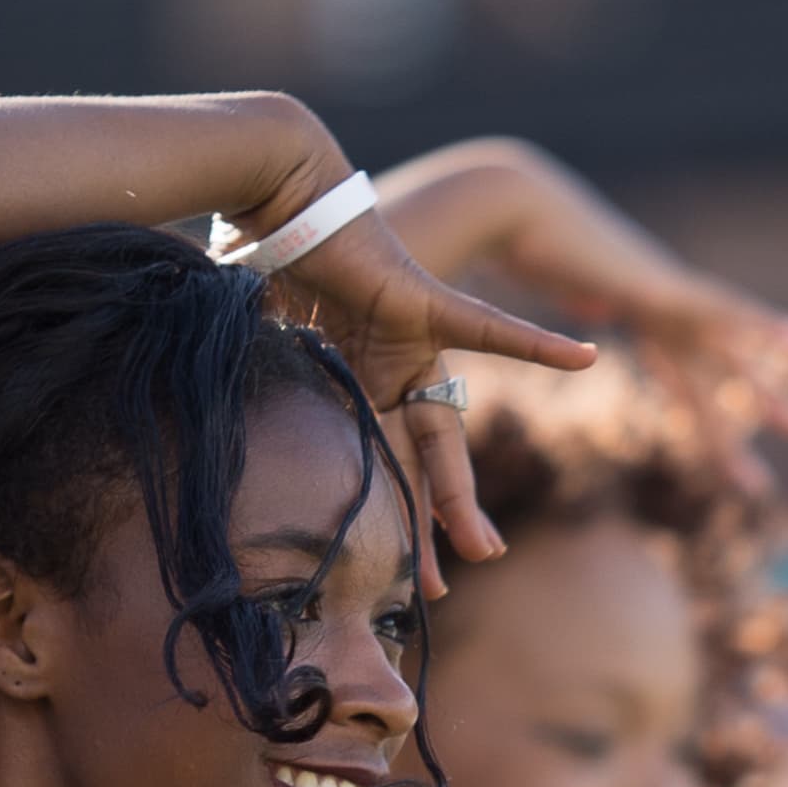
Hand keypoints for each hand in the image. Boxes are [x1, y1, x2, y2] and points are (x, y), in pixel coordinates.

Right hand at [276, 198, 608, 565]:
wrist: (279, 195)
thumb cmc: (265, 260)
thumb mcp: (257, 349)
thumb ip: (256, 395)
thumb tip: (201, 426)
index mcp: (357, 389)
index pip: (377, 463)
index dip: (384, 514)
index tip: (383, 569)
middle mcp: (391, 375)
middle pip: (414, 467)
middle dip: (425, 529)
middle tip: (438, 590)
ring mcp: (412, 345)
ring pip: (443, 434)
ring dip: (458, 495)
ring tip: (484, 552)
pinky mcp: (423, 304)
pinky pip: (484, 327)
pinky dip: (532, 343)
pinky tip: (586, 355)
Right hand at [378, 142, 787, 483]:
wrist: (501, 207)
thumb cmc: (500, 249)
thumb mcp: (538, 305)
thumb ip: (561, 318)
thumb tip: (578, 321)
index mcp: (630, 313)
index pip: (677, 375)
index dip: (705, 416)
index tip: (735, 460)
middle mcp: (654, 302)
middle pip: (712, 367)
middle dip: (754, 401)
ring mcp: (658, 290)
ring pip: (724, 349)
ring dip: (764, 386)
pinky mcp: (655, 282)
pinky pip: (718, 308)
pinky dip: (759, 324)